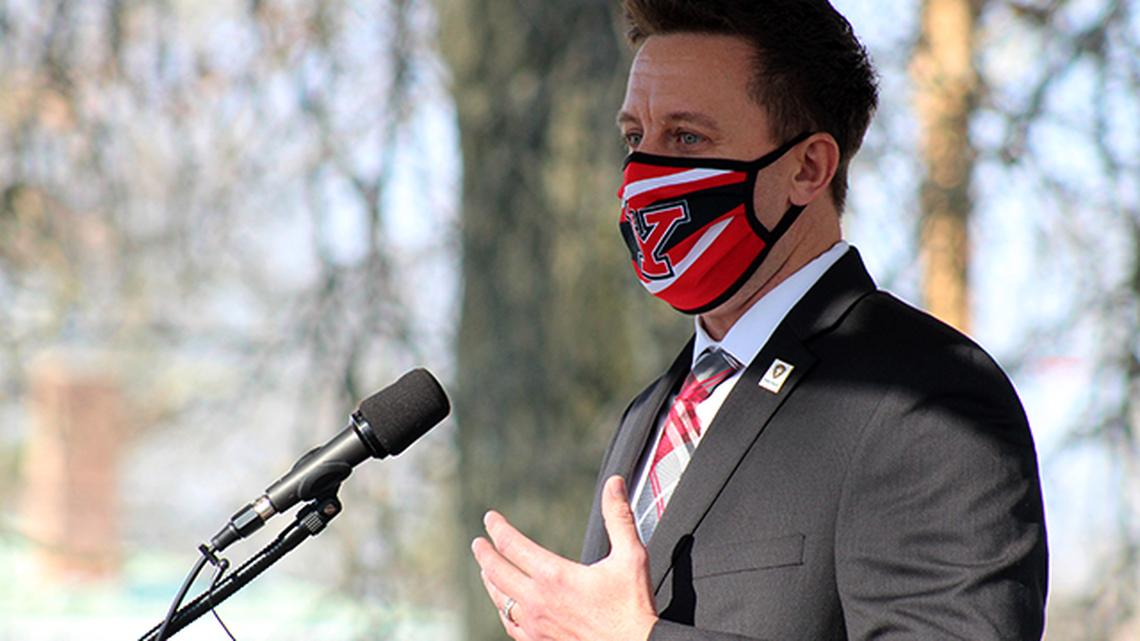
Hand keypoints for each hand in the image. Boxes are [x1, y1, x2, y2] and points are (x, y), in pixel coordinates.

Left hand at [471, 475, 657, 640]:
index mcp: (555, 576)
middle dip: (484, 554)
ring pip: (500, 600)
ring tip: (486, 571)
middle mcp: (538, 601)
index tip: (490, 519)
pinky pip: (510, 625)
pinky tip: (505, 606)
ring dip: (490, 582)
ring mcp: (536, 626)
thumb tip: (614, 484)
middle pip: (497, 572)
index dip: (498, 528)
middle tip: (478, 543)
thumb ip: (618, 516)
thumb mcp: (631, 556)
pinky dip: (503, 610)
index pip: (512, 545)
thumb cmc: (633, 607)